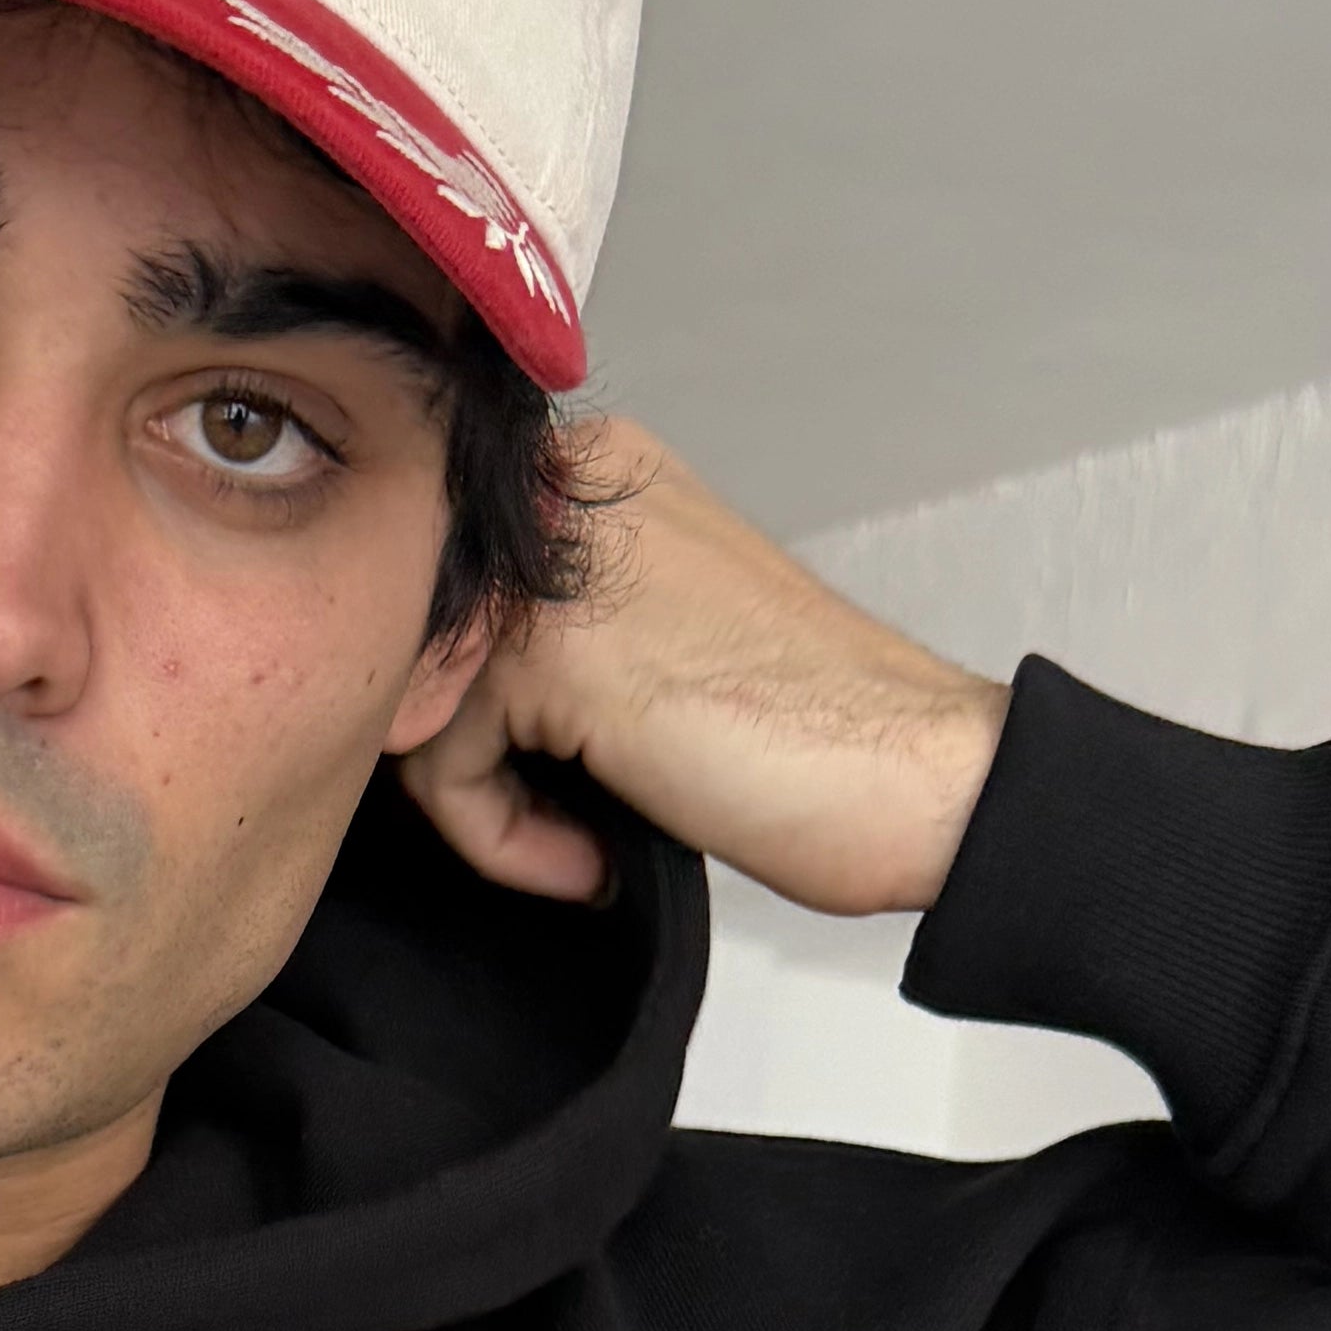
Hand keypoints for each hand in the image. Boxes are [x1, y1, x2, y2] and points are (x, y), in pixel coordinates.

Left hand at [398, 429, 1007, 919]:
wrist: (913, 775)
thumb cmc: (808, 730)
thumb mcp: (653, 640)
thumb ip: (548, 633)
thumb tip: (417, 688)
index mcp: (596, 473)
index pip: (448, 588)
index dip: (472, 706)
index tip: (542, 775)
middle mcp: (568, 486)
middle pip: (421, 641)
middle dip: (470, 755)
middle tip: (562, 821)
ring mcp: (554, 560)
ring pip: (419, 705)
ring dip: (490, 810)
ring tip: (586, 844)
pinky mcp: (550, 648)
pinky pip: (444, 768)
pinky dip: (504, 841)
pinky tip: (590, 857)